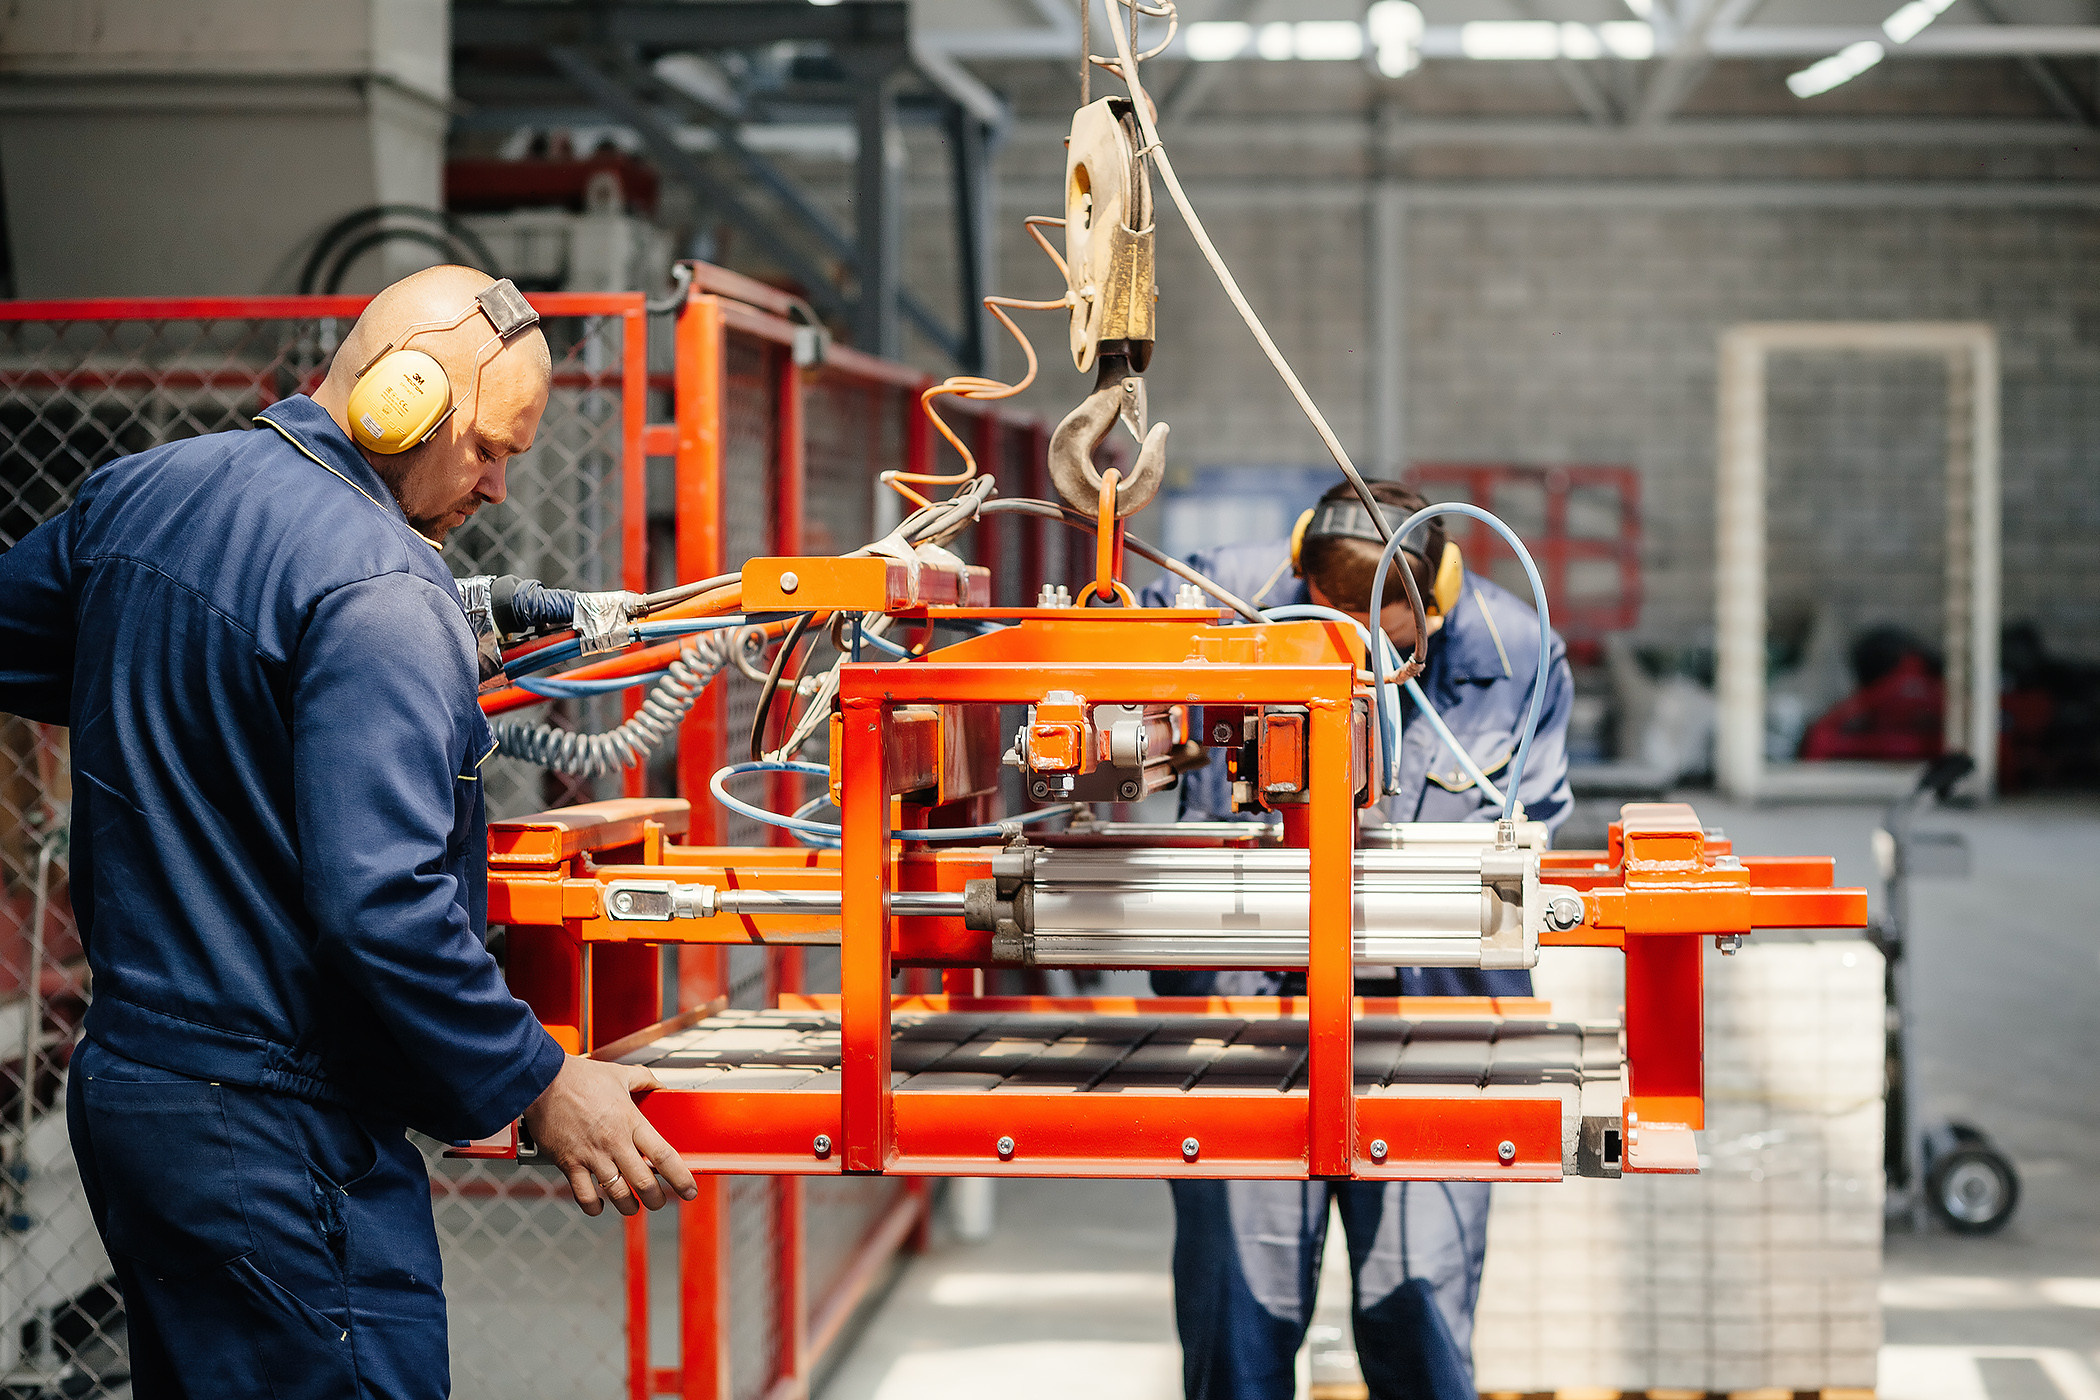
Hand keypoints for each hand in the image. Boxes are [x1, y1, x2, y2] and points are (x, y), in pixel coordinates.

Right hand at [522, 1055, 698, 1216]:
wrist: (542, 1080)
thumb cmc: (579, 1077)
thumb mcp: (620, 1074)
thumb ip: (644, 1080)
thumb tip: (659, 1085)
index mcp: (630, 1121)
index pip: (664, 1155)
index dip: (680, 1177)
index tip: (688, 1189)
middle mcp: (614, 1142)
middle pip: (644, 1182)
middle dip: (656, 1199)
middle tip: (659, 1202)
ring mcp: (591, 1155)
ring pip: (617, 1193)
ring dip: (628, 1206)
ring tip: (632, 1206)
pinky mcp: (569, 1163)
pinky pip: (584, 1194)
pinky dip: (594, 1206)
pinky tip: (600, 1205)